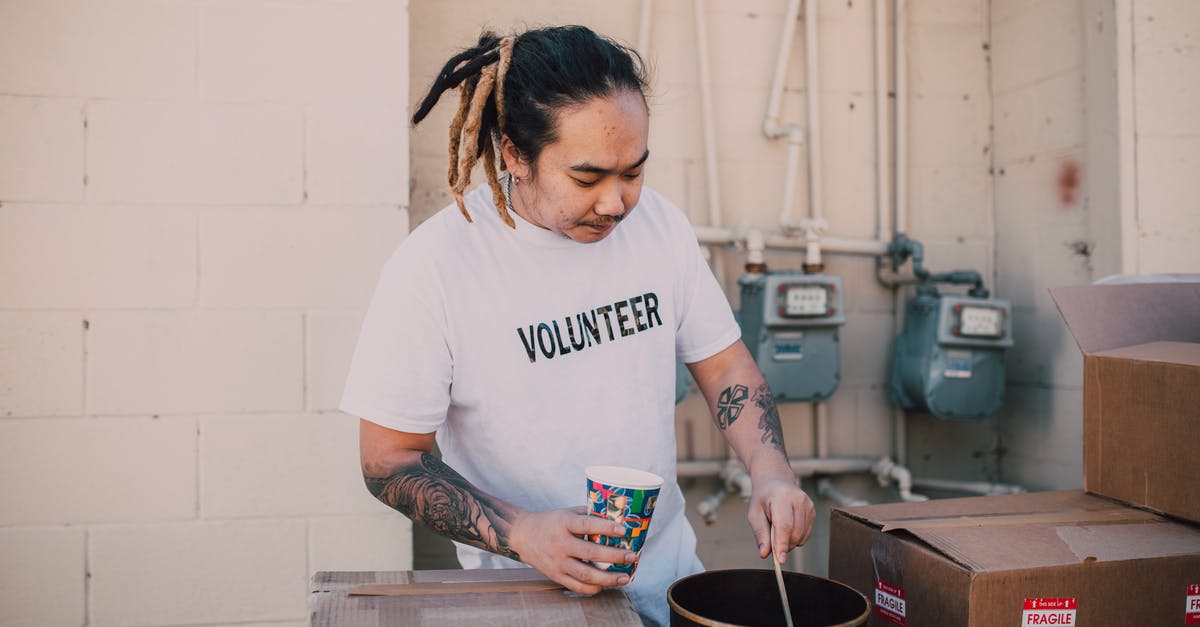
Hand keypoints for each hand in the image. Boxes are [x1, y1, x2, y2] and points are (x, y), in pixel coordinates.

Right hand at [509, 506, 638, 594]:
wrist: (523, 536)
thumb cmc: (550, 522)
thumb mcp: (567, 513)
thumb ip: (588, 515)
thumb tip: (615, 516)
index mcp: (563, 524)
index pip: (586, 525)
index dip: (605, 527)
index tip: (623, 530)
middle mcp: (560, 544)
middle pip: (590, 553)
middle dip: (614, 556)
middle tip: (631, 556)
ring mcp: (558, 562)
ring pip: (586, 574)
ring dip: (608, 578)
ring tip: (624, 577)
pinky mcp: (556, 575)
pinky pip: (577, 586)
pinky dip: (593, 588)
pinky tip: (606, 585)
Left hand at [747, 471, 814, 563]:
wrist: (775, 481)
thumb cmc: (763, 497)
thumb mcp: (754, 514)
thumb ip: (760, 534)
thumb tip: (765, 553)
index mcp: (782, 497)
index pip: (784, 525)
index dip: (782, 544)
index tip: (780, 560)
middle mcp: (798, 500)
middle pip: (794, 533)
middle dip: (782, 544)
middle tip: (770, 541)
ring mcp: (808, 505)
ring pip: (801, 536)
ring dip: (788, 541)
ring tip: (777, 528)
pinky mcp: (812, 511)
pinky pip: (806, 534)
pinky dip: (795, 537)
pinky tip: (787, 526)